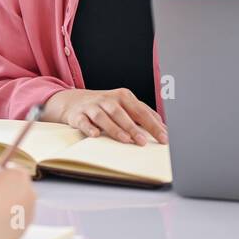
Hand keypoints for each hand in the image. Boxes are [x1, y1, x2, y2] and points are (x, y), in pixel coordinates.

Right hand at [43, 88, 167, 144]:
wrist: (74, 101)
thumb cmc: (105, 106)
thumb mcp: (124, 106)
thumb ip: (142, 114)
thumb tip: (162, 126)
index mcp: (123, 96)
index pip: (141, 111)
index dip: (153, 125)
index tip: (163, 138)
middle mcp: (108, 100)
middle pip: (122, 114)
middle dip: (134, 128)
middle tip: (143, 142)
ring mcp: (92, 107)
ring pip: (104, 117)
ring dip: (115, 129)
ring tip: (126, 140)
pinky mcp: (79, 115)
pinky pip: (84, 122)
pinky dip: (89, 128)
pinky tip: (95, 135)